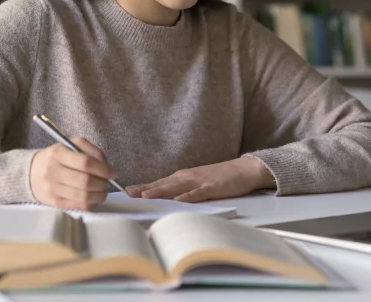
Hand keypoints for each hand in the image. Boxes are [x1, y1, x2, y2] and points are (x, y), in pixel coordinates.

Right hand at [29, 138, 117, 209]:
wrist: (30, 172)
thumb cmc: (56, 157)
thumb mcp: (70, 146)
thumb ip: (90, 151)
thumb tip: (107, 166)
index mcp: (59, 154)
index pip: (85, 163)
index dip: (103, 169)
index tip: (113, 172)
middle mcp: (54, 172)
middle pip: (86, 182)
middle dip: (103, 183)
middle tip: (108, 182)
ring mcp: (53, 189)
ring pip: (84, 196)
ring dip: (99, 195)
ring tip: (102, 190)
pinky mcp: (54, 203)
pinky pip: (78, 205)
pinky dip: (91, 202)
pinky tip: (93, 197)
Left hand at [126, 157, 275, 202]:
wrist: (243, 170)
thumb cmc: (219, 178)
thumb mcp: (197, 183)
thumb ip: (183, 190)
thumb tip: (166, 200)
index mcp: (183, 177)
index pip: (160, 183)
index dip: (143, 186)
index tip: (127, 191)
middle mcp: (188, 177)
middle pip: (164, 184)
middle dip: (145, 188)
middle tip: (128, 193)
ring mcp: (200, 181)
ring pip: (177, 187)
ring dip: (161, 190)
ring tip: (146, 195)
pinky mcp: (213, 186)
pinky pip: (198, 193)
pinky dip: (188, 196)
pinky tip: (179, 200)